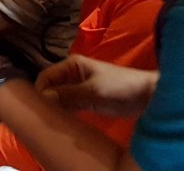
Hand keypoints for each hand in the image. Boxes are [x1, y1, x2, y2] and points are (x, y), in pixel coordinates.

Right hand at [36, 55, 157, 116]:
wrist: (148, 96)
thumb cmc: (120, 88)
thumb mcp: (93, 92)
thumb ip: (68, 95)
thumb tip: (42, 99)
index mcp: (71, 65)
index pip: (45, 76)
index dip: (39, 91)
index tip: (38, 109)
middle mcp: (72, 74)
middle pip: (51, 86)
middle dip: (47, 100)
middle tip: (45, 118)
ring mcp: (80, 86)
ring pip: (59, 96)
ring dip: (57, 107)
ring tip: (53, 121)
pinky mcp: (87, 99)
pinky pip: (70, 104)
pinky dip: (66, 111)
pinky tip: (65, 121)